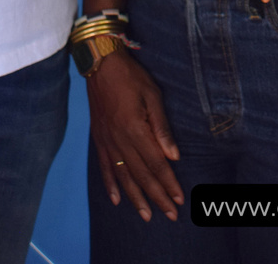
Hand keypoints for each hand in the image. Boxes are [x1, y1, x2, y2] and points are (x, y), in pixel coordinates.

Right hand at [87, 48, 183, 221]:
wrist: (100, 63)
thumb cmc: (131, 76)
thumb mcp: (152, 95)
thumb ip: (162, 127)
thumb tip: (174, 155)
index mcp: (134, 129)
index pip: (156, 163)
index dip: (168, 183)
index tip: (179, 199)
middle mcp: (119, 139)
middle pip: (141, 175)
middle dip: (157, 196)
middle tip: (170, 214)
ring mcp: (106, 140)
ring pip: (123, 176)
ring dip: (136, 198)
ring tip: (146, 216)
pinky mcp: (98, 137)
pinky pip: (104, 166)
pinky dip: (110, 184)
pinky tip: (117, 199)